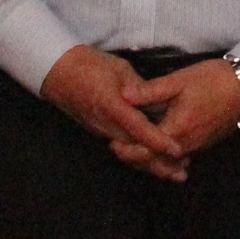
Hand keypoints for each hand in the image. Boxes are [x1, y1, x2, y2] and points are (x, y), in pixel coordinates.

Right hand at [43, 46, 188, 181]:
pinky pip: (122, 146)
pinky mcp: (99, 131)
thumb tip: (156, 100)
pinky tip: (154, 159)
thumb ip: (139, 88)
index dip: (158, 141)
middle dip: (158, 162)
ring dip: (150, 163)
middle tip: (182, 172)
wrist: (57, 72)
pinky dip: (139, 155)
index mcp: (113, 106)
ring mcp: (101, 130)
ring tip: (173, 173)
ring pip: (129, 152)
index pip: (139, 128)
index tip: (176, 150)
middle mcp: (106, 124)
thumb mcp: (119, 69)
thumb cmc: (89, 65)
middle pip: (135, 149)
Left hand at [128, 59, 239, 168]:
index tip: (112, 144)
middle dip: (136, 158)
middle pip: (156, 161)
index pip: (146, 150)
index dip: (128, 151)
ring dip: (150, 158)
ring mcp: (197, 146)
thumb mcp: (179, 81)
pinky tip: (156, 146)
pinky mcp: (204, 143)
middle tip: (117, 149)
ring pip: (168, 160)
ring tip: (132, 149)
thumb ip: (150, 91)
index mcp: (177, 129)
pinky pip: (179, 155)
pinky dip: (165, 155)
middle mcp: (186, 144)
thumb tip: (123, 95)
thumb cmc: (211, 80)